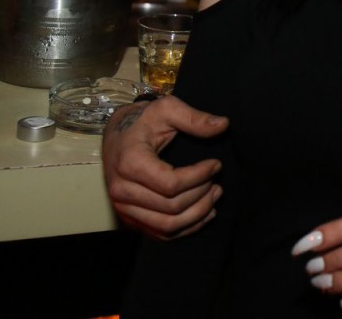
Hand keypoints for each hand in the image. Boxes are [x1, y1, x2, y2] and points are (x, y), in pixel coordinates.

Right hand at [101, 95, 228, 238]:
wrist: (117, 135)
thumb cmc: (143, 121)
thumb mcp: (167, 109)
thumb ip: (194, 118)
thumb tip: (223, 125)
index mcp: (130, 163)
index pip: (171, 184)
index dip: (199, 177)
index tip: (216, 164)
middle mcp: (121, 190)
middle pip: (171, 207)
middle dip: (202, 196)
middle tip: (217, 182)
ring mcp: (123, 207)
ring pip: (167, 225)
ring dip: (197, 214)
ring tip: (215, 196)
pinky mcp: (129, 218)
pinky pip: (160, 233)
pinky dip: (186, 228)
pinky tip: (204, 213)